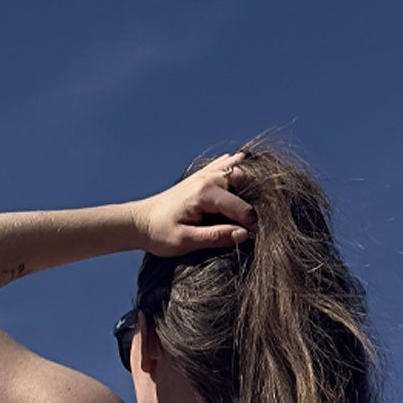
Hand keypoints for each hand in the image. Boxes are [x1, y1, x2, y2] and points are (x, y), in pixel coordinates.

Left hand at [131, 152, 256, 256]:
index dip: (252, 223)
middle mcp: (207, 179)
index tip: (257, 236)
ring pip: (236, 168)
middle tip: (262, 216)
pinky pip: (223, 164)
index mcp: (205, 193)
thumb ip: (215, 236)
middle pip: (244, 180)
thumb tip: (243, 235)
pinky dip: (236, 164)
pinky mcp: (200, 177)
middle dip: (256, 197)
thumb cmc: (160, 233)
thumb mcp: (186, 241)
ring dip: (250, 179)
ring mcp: (203, 175)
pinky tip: (244, 161)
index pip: (240, 207)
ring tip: (263, 193)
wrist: (140, 221)